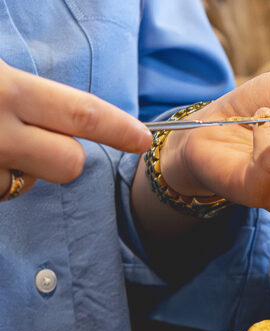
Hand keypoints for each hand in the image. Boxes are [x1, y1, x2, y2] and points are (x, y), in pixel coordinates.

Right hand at [0, 59, 150, 199]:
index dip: (120, 129)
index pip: (83, 115)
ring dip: (26, 167)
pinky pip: (1, 189)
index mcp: (7, 90)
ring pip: (31, 182)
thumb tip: (73, 111)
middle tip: (43, 135)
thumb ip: (28, 89)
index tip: (142, 138)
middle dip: (68, 154)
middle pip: (69, 163)